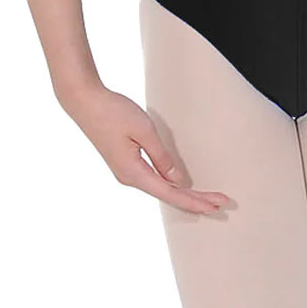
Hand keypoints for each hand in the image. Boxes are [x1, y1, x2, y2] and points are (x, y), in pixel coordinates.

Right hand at [62, 82, 231, 214]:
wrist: (84, 102)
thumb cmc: (113, 112)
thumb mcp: (144, 130)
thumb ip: (162, 157)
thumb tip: (177, 181)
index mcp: (134, 173)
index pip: (171, 194)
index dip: (195, 201)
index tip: (216, 206)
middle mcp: (129, 178)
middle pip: (168, 195)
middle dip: (196, 201)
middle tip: (222, 204)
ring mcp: (126, 171)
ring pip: (161, 189)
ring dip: (185, 194)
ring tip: (207, 199)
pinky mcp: (125, 162)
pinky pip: (153, 179)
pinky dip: (170, 185)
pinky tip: (180, 187)